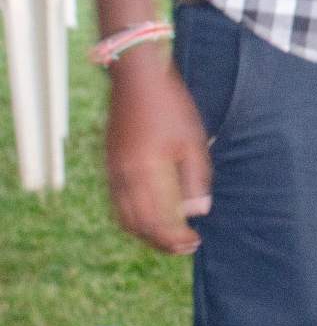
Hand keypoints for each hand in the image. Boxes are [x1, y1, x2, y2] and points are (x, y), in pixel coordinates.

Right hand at [104, 43, 211, 254]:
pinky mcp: (110, 165)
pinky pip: (117, 203)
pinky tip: (152, 216)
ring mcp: (112, 172)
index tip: (194, 242)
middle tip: (185, 246)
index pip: (157, 222)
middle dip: (161, 241)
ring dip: (146, 233)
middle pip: (138, 225)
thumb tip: (197, 213)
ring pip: (124, 217)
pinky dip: (134, 218)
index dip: (175, 238)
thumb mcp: (192, 141)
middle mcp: (123, 177)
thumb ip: (196, 179)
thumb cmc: (171, 107)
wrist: (137, 79)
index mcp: (145, 173)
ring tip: (171, 236)